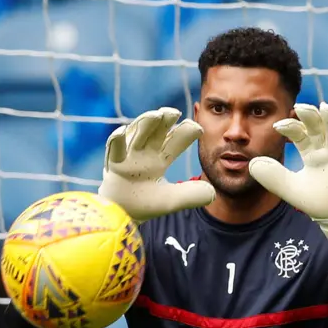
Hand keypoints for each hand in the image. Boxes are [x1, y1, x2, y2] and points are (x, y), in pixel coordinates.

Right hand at [98, 107, 215, 222]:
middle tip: (174, 112)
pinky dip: (117, 140)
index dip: (186, 133)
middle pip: (156, 132)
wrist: (122, 215)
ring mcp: (129, 156)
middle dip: (164, 121)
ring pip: (137, 135)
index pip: (176, 141)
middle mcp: (145, 153)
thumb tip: (213, 193)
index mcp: (160, 158)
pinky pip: (115, 150)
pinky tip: (122, 131)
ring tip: (156, 115)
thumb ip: (191, 195)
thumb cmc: (145, 203)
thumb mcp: (172, 200)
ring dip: (145, 124)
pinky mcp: (114, 164)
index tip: (198, 128)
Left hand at [248, 102, 327, 260]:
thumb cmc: (312, 198)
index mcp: (312, 153)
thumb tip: (252, 164)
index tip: (278, 126)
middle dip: (310, 116)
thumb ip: (272, 176)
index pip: (302, 134)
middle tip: (299, 106)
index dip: (292, 127)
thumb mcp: (287, 187)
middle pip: (320, 128)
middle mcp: (327, 152)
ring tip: (326, 107)